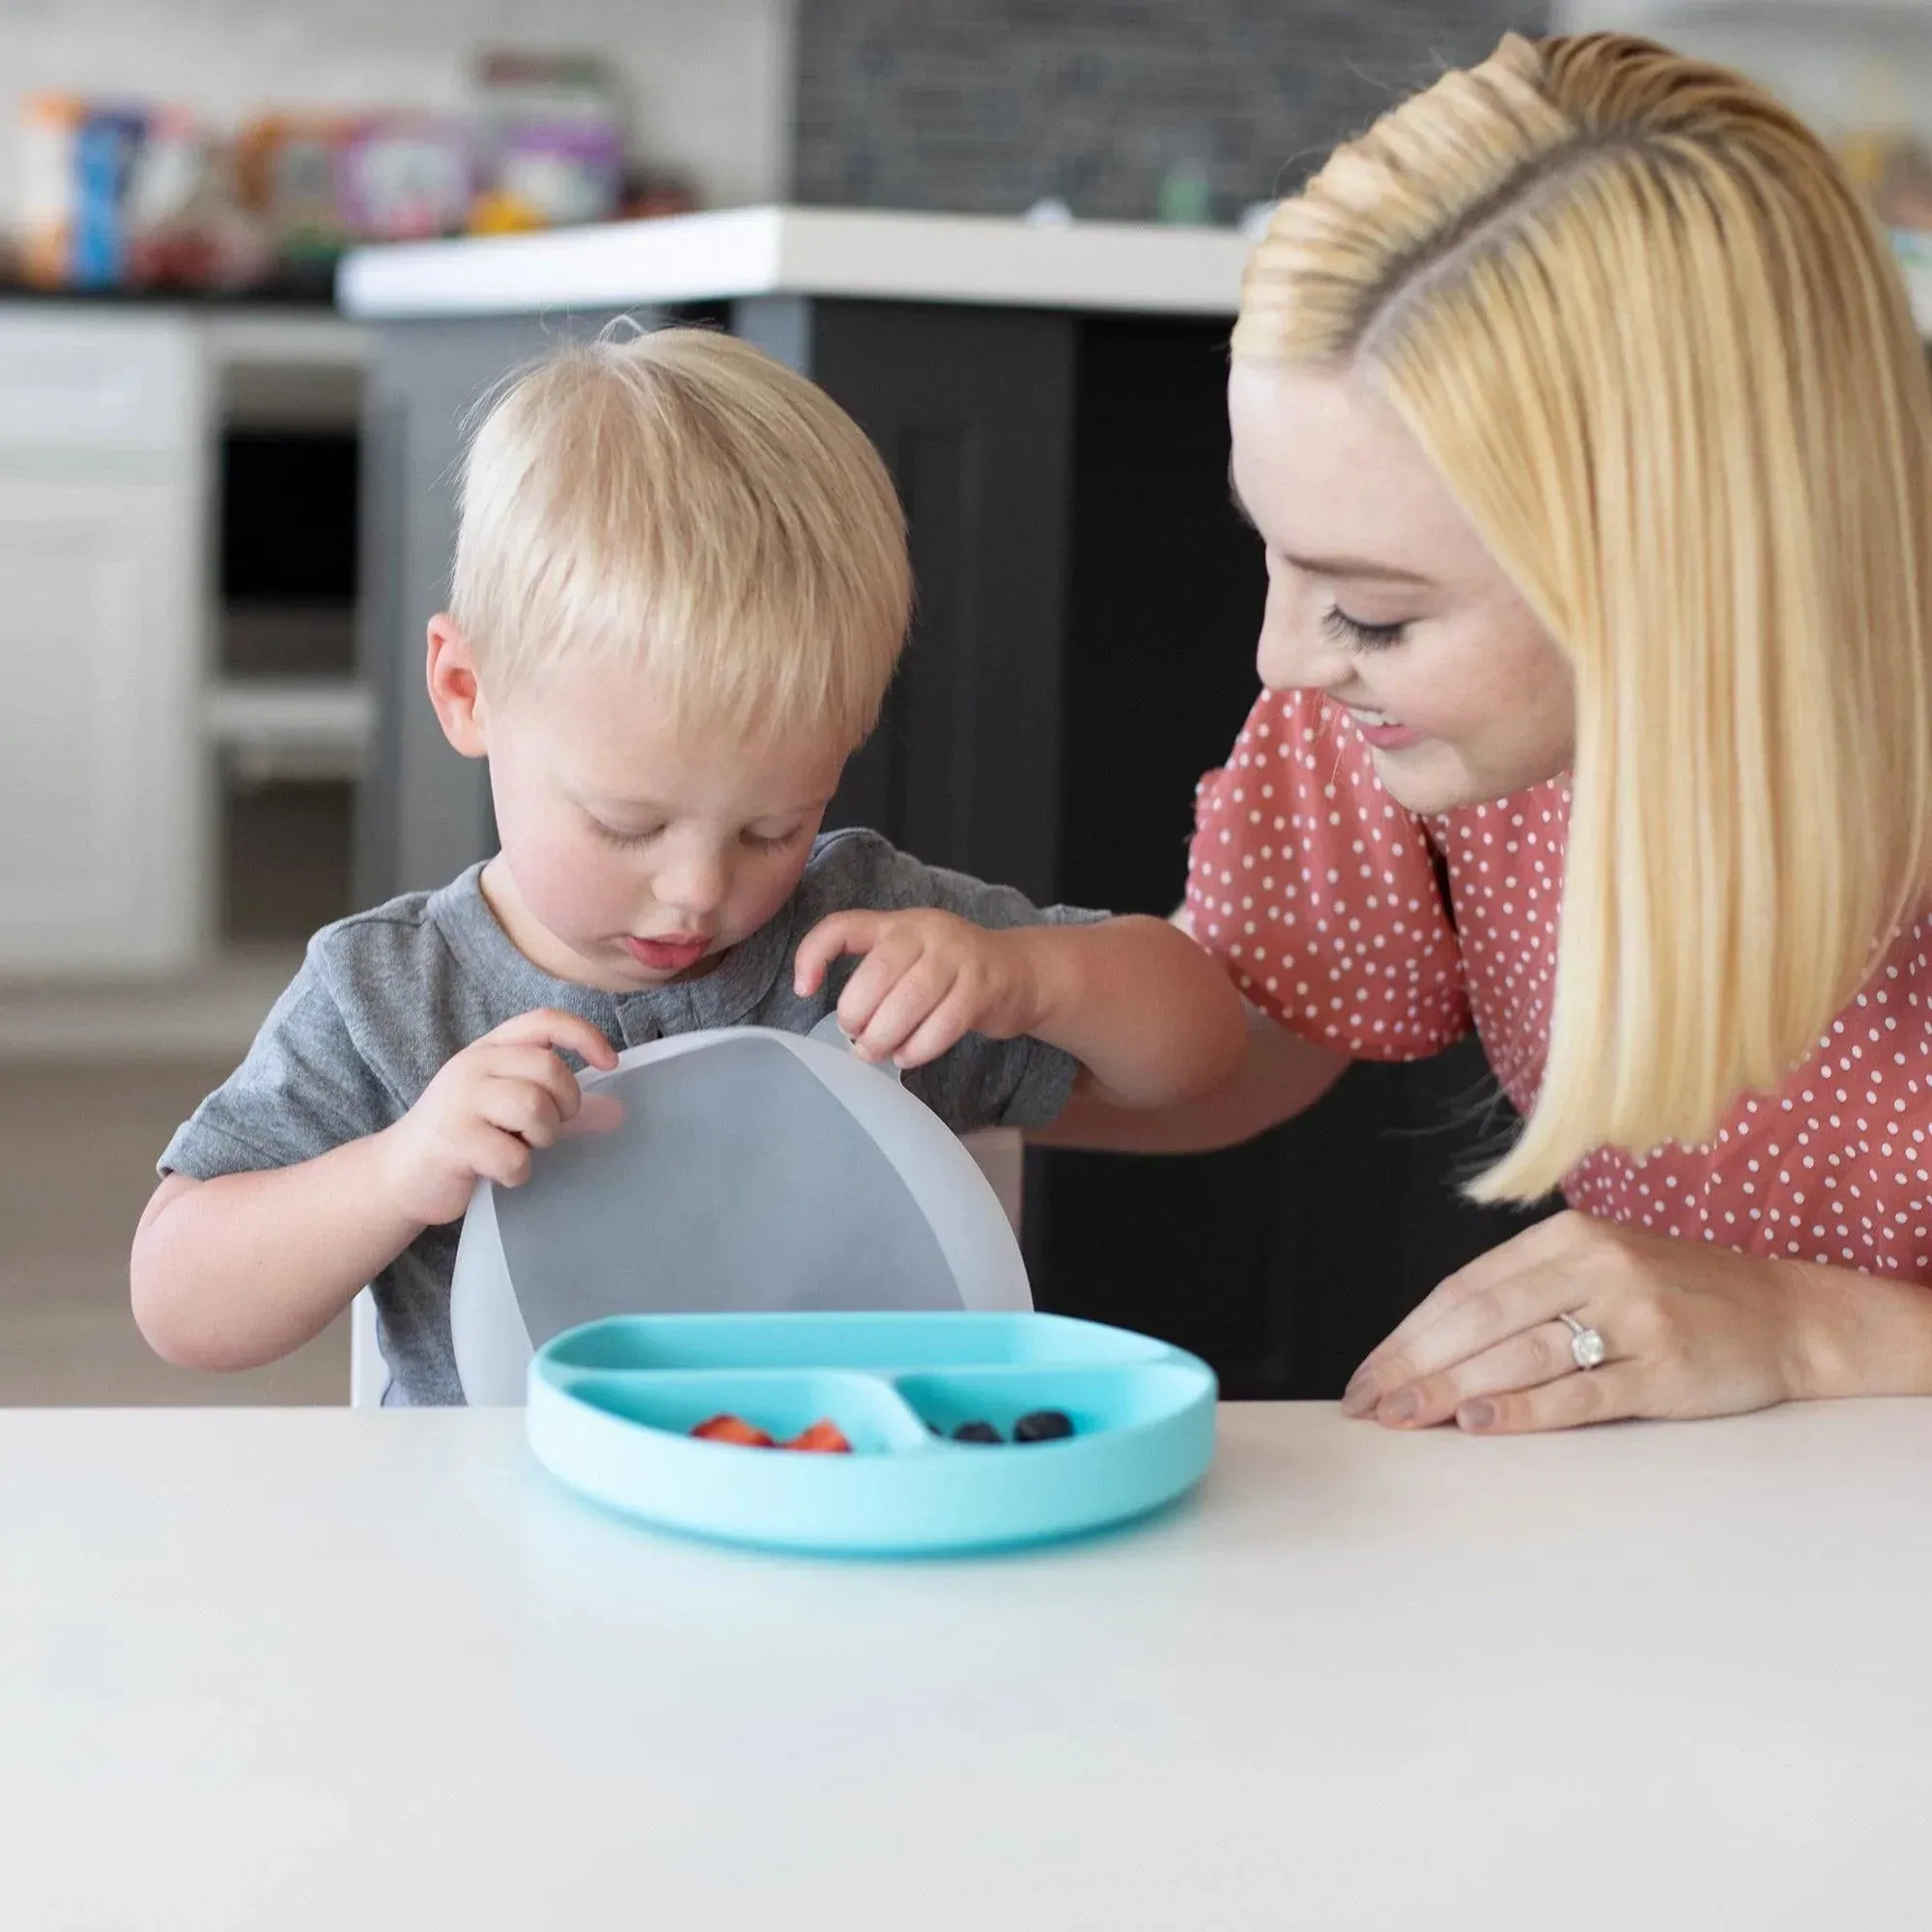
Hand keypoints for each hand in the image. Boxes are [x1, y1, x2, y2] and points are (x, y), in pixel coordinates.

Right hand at [378, 1009, 621, 1225]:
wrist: (399, 1174)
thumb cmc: (463, 1136)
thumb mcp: (506, 1107)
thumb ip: (555, 1102)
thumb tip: (618, 1113)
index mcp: (490, 1049)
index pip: (544, 1021)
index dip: (584, 1036)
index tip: (610, 1063)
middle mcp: (474, 1065)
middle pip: (549, 1069)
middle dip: (565, 1104)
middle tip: (550, 1127)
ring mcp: (460, 1100)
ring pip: (534, 1108)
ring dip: (542, 1138)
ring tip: (522, 1147)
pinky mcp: (453, 1140)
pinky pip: (513, 1157)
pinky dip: (517, 1173)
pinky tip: (498, 1172)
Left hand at [793, 910, 1041, 1069]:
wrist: (1019, 973)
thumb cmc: (950, 972)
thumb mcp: (910, 957)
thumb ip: (876, 976)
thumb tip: (845, 1026)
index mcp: (897, 924)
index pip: (843, 926)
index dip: (814, 954)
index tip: (804, 989)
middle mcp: (926, 931)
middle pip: (878, 971)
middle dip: (857, 1012)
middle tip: (855, 1036)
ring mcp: (958, 957)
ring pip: (910, 999)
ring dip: (885, 1035)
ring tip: (876, 1052)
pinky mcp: (982, 987)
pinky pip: (943, 1023)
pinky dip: (918, 1048)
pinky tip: (907, 1056)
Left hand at [1340, 1210, 1812, 1433]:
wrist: (1788, 1313)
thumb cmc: (1674, 1294)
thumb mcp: (1598, 1266)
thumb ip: (1525, 1292)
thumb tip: (1430, 1347)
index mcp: (1566, 1237)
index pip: (1464, 1289)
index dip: (1407, 1335)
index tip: (1366, 1375)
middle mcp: (1595, 1267)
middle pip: (1478, 1320)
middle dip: (1413, 1366)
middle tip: (1366, 1406)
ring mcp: (1632, 1317)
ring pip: (1517, 1354)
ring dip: (1448, 1390)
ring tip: (1402, 1418)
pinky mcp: (1663, 1368)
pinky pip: (1577, 1393)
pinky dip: (1521, 1410)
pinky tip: (1476, 1425)